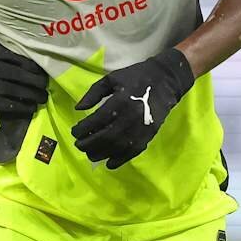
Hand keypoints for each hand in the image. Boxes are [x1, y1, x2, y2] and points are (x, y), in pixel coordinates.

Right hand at [0, 41, 48, 113]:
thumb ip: (7, 48)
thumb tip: (31, 51)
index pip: (21, 58)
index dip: (36, 66)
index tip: (46, 69)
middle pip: (20, 74)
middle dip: (36, 81)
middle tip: (47, 85)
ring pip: (15, 90)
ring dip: (31, 95)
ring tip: (42, 98)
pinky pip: (6, 103)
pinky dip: (20, 106)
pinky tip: (31, 107)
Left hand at [71, 48, 195, 168]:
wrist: (166, 80)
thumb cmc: (135, 77)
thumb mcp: (111, 79)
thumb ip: (93, 93)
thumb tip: (78, 108)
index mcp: (120, 101)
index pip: (96, 121)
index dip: (82, 129)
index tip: (75, 131)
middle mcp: (130, 118)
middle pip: (104, 138)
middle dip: (88, 144)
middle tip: (79, 144)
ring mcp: (140, 129)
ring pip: (116, 148)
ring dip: (100, 154)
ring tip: (89, 153)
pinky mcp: (148, 136)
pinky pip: (132, 152)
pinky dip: (119, 160)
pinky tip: (109, 163)